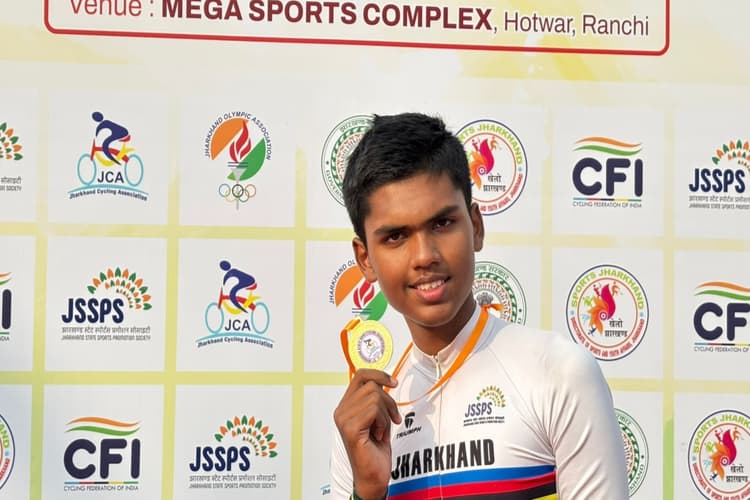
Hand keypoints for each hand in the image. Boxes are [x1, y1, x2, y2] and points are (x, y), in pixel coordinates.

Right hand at [334, 369, 401, 499]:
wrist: (374, 475)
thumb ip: (376, 399)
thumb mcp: (378, 417)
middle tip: (393, 418)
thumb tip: (386, 380)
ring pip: (375, 396)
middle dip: (389, 400)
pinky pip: (374, 410)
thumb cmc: (376, 449)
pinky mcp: (350, 428)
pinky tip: (379, 435)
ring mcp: (343, 419)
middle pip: (371, 385)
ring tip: (382, 429)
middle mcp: (341, 410)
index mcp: (346, 406)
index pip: (360, 375)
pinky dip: (383, 421)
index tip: (394, 382)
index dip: (379, 374)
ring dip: (386, 413)